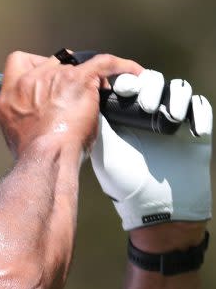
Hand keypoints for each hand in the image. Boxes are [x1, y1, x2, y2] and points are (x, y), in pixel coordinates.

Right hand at [0, 51, 143, 157]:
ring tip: (98, 90)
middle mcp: (30, 81)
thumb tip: (40, 116)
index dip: (36, 67)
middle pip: (52, 61)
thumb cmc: (34, 154)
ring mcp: (54, 77)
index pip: (19, 63)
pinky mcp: (78, 79)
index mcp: (10, 95)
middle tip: (75, 91)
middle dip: (65, 73)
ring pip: (77, 62)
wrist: (45, 157)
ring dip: (88, 74)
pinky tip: (132, 71)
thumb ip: (26, 116)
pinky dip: (122, 66)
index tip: (47, 79)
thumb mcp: (16, 132)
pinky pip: (105, 62)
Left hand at [90, 70, 212, 230]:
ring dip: (175, 97)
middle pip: (153, 81)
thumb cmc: (126, 183)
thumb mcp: (105, 151)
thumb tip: (88, 96)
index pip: (127, 85)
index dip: (126, 81)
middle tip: (147, 106)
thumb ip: (100, 123)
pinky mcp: (193, 128)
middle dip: (151, 87)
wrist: (159, 206)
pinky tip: (193, 131)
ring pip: (178, 89)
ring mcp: (171, 119)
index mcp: (123, 116)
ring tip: (171, 118)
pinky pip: (201, 106)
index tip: (124, 89)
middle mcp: (147, 114)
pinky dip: (198, 113)